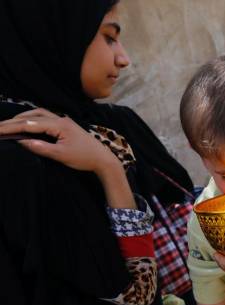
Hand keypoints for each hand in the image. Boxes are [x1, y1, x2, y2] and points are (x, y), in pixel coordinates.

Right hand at [0, 108, 120, 173]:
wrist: (103, 159)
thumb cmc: (84, 158)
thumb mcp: (61, 155)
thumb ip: (41, 147)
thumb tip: (22, 141)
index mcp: (59, 125)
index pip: (30, 124)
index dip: (11, 127)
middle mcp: (61, 119)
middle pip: (33, 115)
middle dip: (14, 121)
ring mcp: (64, 122)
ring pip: (39, 114)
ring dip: (24, 117)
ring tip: (9, 124)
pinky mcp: (66, 126)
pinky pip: (45, 119)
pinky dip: (33, 120)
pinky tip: (28, 125)